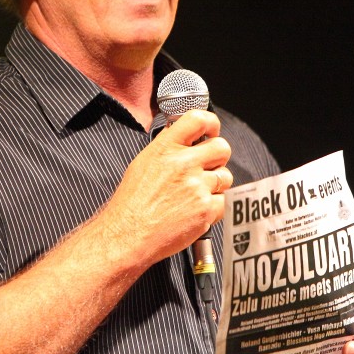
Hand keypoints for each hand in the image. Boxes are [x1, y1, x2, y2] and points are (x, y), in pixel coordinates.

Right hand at [100, 109, 232, 264]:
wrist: (128, 234)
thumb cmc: (131, 203)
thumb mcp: (143, 163)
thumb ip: (167, 148)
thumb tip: (184, 138)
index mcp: (166, 148)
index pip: (199, 119)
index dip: (211, 123)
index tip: (212, 130)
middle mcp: (184, 164)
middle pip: (222, 147)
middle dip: (218, 156)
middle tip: (208, 166)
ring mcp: (197, 187)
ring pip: (225, 176)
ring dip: (216, 184)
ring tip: (196, 193)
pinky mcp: (206, 209)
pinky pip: (223, 202)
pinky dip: (213, 207)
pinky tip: (194, 210)